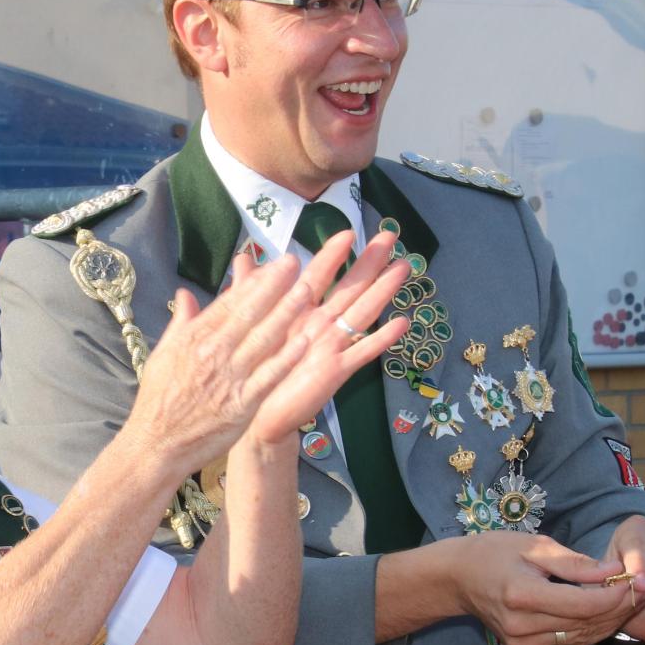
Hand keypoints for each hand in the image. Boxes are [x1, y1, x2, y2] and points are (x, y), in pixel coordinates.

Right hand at [123, 253, 314, 472]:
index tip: (273, 264)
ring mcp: (229, 378)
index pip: (229, 303)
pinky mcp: (242, 404)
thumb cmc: (158, 400)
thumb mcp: (162, 354)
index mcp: (194, 338)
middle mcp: (213, 353)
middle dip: (274, 286)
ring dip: (286, 313)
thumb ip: (180, 323)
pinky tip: (304, 340)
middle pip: (249, 313)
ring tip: (307, 291)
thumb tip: (185, 294)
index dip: (253, 281)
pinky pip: (268, 376)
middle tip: (295, 263)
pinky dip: (286, 358)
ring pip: (263, 339)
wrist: (156, 444)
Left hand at [241, 228, 411, 443]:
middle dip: (369, 262)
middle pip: (350, 287)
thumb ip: (249, 290)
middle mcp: (321, 324)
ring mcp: (332, 346)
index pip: (319, 275)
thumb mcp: (251, 322)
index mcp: (301, 311)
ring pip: (362, 312)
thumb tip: (243, 257)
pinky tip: (401, 323)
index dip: (332, 254)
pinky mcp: (336, 370)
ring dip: (382, 290)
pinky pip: (362, 352)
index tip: (348, 231)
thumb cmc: (259, 366)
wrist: (259, 413)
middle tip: (390, 237)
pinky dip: (381, 338)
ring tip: (402, 268)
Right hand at [440, 532, 641, 644]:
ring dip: (610, 621)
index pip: (584, 604)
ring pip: (582, 638)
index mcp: (522, 596)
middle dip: (619, 607)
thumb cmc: (494, 552)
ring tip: (629, 600)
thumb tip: (615, 571)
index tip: (636, 578)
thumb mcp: (534, 546)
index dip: (616, 595)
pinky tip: (605, 613)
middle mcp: (521, 627)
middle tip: (642, 589)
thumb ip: (575, 563)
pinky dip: (591, 630)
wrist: (458, 579)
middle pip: (587, 624)